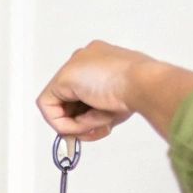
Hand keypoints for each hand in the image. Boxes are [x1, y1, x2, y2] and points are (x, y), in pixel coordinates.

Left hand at [36, 42, 192, 141]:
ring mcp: (74, 66)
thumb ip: (101, 113)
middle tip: (93, 132)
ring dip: (78, 124)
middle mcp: (85, 60)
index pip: (85, 93)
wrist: (143, 82)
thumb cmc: (141, 91)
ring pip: (62, 105)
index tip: (96, 128)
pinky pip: (49, 107)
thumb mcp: (118, 104)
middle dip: (81, 122)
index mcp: (102, 60)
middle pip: (72, 100)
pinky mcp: (63, 77)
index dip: (87, 115)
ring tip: (97, 125)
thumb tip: (87, 127)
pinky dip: (64, 124)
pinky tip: (84, 125)